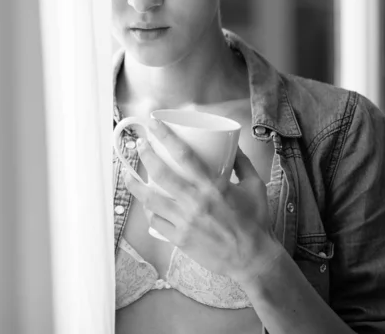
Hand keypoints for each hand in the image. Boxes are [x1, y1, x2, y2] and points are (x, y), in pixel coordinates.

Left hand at [123, 119, 282, 284]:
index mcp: (214, 187)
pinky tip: (146, 204)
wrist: (253, 259)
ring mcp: (185, 223)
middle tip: (140, 144)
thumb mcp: (255, 186)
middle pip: (161, 174)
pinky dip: (149, 211)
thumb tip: (234, 146)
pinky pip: (156, 222)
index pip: (184, 155)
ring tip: (127, 174)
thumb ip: (243, 163)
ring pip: (151, 200)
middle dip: (146, 155)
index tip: (154, 124)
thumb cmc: (256, 221)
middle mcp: (196, 203)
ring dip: (135, 184)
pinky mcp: (180, 240)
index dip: (166, 137)